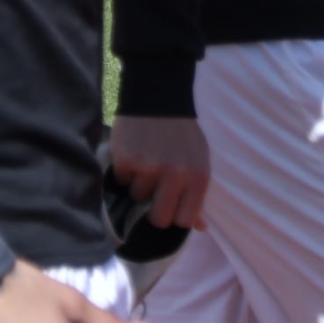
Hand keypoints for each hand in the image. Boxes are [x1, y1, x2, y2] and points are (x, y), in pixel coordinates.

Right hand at [110, 114, 210, 230]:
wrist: (159, 95)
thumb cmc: (182, 132)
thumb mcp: (199, 160)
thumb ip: (198, 195)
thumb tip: (201, 227)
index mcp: (198, 177)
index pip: (185, 221)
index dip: (175, 216)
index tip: (171, 206)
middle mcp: (176, 176)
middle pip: (159, 219)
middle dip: (153, 210)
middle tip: (153, 193)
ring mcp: (150, 168)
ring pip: (137, 198)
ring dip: (138, 184)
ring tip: (144, 161)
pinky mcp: (127, 159)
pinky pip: (121, 180)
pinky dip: (124, 170)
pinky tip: (133, 152)